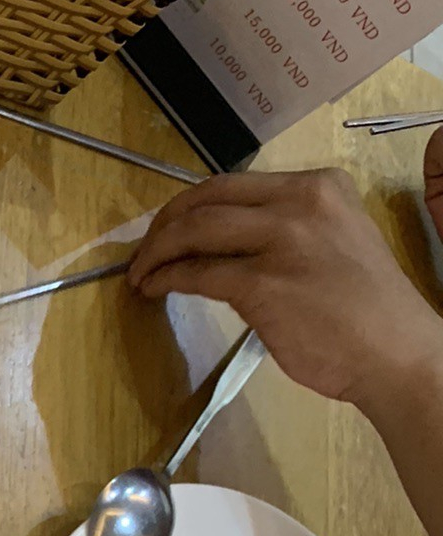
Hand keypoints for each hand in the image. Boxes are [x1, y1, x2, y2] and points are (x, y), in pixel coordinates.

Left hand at [127, 163, 442, 413]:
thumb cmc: (366, 311)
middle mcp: (300, 202)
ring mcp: (281, 241)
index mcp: (320, 187)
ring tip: (140, 273)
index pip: (236, 184)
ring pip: (196, 231)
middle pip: (208, 198)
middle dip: (165, 223)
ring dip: (156, 252)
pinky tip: (155, 289)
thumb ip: (291, 231)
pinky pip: (198, 274)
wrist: (393, 351)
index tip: (171, 226)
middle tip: (144, 249)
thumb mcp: (337, 242)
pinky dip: (168, 279)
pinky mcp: (263, 284)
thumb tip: (233, 243)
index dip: (191, 204)